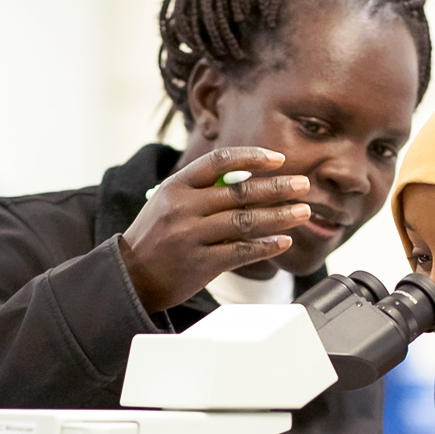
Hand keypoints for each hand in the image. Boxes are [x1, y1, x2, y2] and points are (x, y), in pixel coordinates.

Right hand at [119, 146, 311, 312]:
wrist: (130, 276)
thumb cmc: (156, 235)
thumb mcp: (168, 201)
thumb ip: (202, 189)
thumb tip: (249, 176)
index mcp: (176, 186)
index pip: (220, 161)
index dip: (252, 157)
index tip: (278, 159)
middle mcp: (183, 208)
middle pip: (240, 192)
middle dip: (277, 187)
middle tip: (303, 184)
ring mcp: (191, 236)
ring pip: (245, 221)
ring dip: (280, 216)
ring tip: (303, 212)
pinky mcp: (200, 264)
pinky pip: (241, 251)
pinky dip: (266, 246)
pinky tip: (284, 241)